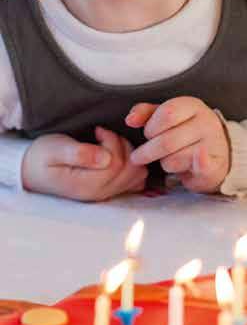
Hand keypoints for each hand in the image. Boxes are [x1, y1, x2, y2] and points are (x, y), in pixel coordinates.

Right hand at [22, 128, 147, 201]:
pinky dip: (133, 165)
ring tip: (110, 143)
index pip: (116, 164)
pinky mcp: (110, 190)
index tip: (98, 130)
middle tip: (105, 134)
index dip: (112, 142)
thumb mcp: (54, 150)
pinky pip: (135, 181)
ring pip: (137, 175)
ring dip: (129, 154)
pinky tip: (118, 154)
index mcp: (86, 185)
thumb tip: (105, 157)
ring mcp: (106, 194)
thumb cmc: (42, 157)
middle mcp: (99, 193)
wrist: (32, 171)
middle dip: (123, 146)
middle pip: (130, 170)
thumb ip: (79, 154)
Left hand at [127, 97, 230, 192]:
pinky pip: (198, 168)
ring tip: (169, 159)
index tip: (148, 134)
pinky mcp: (215, 165)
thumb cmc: (187, 131)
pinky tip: (185, 170)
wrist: (219, 151)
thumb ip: (146, 113)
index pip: (167, 113)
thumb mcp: (167, 116)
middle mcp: (206, 122)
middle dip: (148, 151)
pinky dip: (189, 169)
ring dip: (165, 163)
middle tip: (141, 156)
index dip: (151, 127)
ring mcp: (213, 144)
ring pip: (174, 159)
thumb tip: (130, 120)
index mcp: (193, 106)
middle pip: (167, 141)